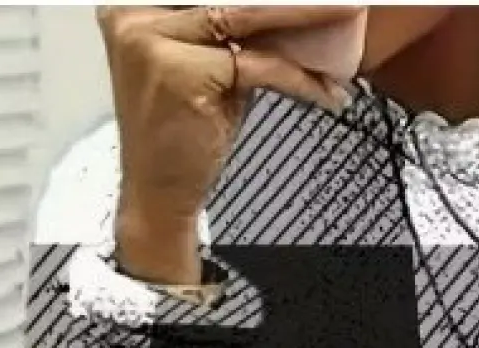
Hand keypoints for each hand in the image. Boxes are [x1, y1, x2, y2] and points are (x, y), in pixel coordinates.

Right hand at [97, 6, 363, 277]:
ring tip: (344, 16)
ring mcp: (153, 41)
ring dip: (305, 18)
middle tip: (340, 1)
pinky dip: (298, 78)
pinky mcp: (181, 74)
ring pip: (247, 16)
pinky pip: (258, 65)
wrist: (157, 196)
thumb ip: (235, 39)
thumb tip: (293, 13)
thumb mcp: (207, 73)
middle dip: (292, 1)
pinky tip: (326, 91)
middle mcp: (135, 15)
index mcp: (134, 6)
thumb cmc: (183, 138)